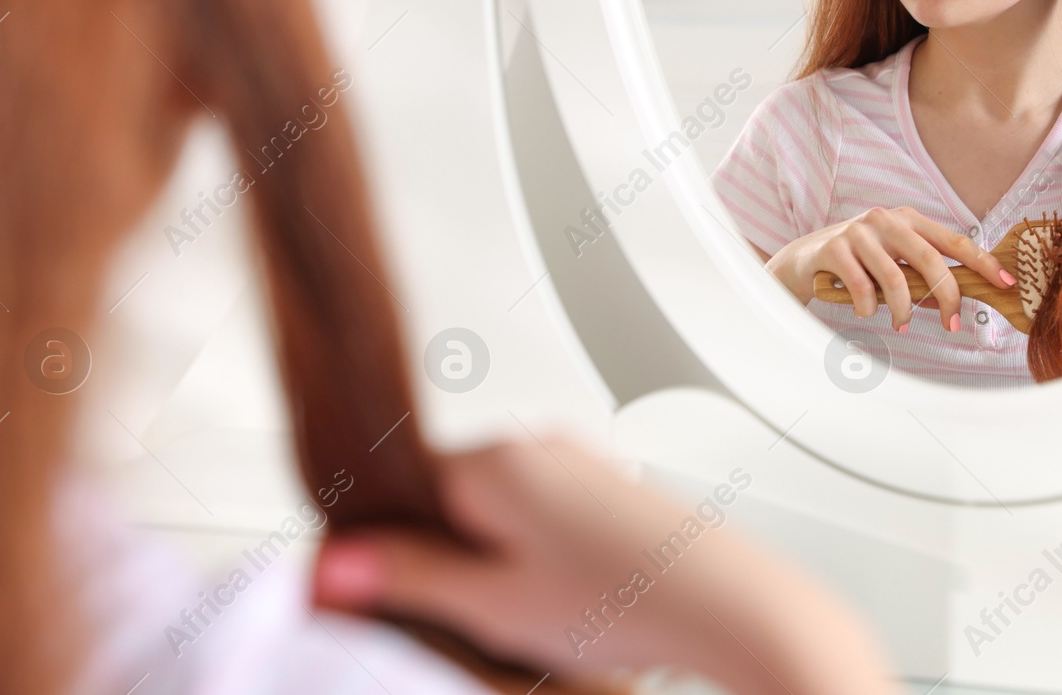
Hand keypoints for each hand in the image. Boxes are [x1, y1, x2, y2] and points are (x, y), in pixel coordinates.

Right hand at [310, 436, 899, 694]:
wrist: (729, 600)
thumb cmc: (623, 597)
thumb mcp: (491, 603)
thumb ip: (407, 577)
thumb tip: (332, 562)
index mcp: (492, 459)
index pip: (400, 488)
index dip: (390, 549)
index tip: (393, 594)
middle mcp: (535, 444)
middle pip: (452, 496)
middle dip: (450, 556)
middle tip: (475, 617)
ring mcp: (578, 460)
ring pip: (502, 508)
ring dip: (498, 558)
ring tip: (534, 616)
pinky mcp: (610, 485)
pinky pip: (547, 514)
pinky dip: (541, 554)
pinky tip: (570, 600)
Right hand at [764, 206, 1014, 332]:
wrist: (805, 259)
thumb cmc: (858, 263)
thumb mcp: (893, 263)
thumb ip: (921, 275)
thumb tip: (955, 301)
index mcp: (908, 219)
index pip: (954, 241)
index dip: (983, 262)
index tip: (1006, 282)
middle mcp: (886, 219)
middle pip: (930, 259)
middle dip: (947, 297)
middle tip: (952, 325)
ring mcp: (859, 231)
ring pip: (896, 278)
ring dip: (903, 311)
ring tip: (901, 325)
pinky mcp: (835, 248)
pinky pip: (863, 287)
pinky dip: (869, 309)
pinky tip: (866, 313)